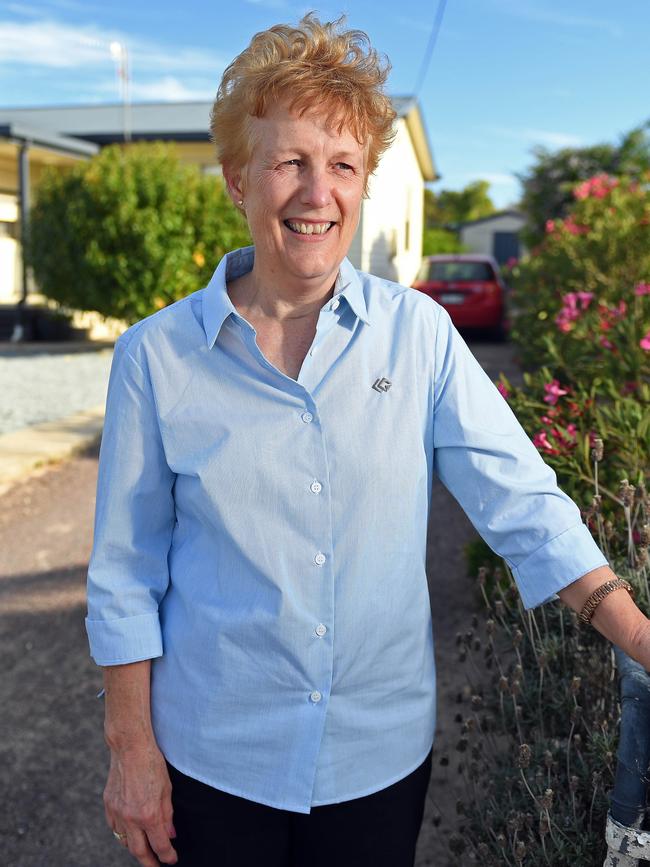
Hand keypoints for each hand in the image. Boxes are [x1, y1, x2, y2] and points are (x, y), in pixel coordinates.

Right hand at [104, 739, 177, 865]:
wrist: (130, 747)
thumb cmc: (152, 763)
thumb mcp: (167, 789)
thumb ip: (168, 815)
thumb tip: (170, 835)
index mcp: (149, 814)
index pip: (159, 845)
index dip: (167, 856)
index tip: (171, 859)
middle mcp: (131, 818)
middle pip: (139, 851)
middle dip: (149, 862)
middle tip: (156, 865)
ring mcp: (117, 812)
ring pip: (124, 841)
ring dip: (135, 848)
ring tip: (144, 850)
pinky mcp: (108, 805)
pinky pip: (115, 828)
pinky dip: (123, 834)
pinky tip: (130, 832)